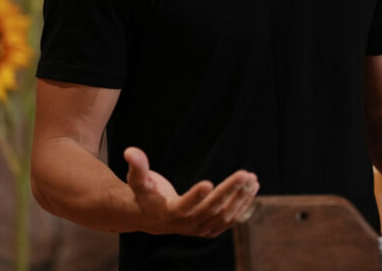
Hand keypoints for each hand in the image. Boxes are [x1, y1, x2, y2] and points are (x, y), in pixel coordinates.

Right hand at [124, 146, 258, 236]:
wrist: (149, 217)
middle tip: (245, 174)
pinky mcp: (209, 229)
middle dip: (229, 191)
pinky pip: (229, 220)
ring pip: (224, 216)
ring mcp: (199, 229)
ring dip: (240, 198)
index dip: (195, 196)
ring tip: (252, 179)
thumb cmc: (144, 194)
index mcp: (168, 214)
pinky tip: (252, 189)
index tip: (209, 182)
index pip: (184, 207)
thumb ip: (137, 166)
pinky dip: (242, 205)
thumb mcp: (138, 180)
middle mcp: (185, 225)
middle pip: (211, 209)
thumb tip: (129, 151)